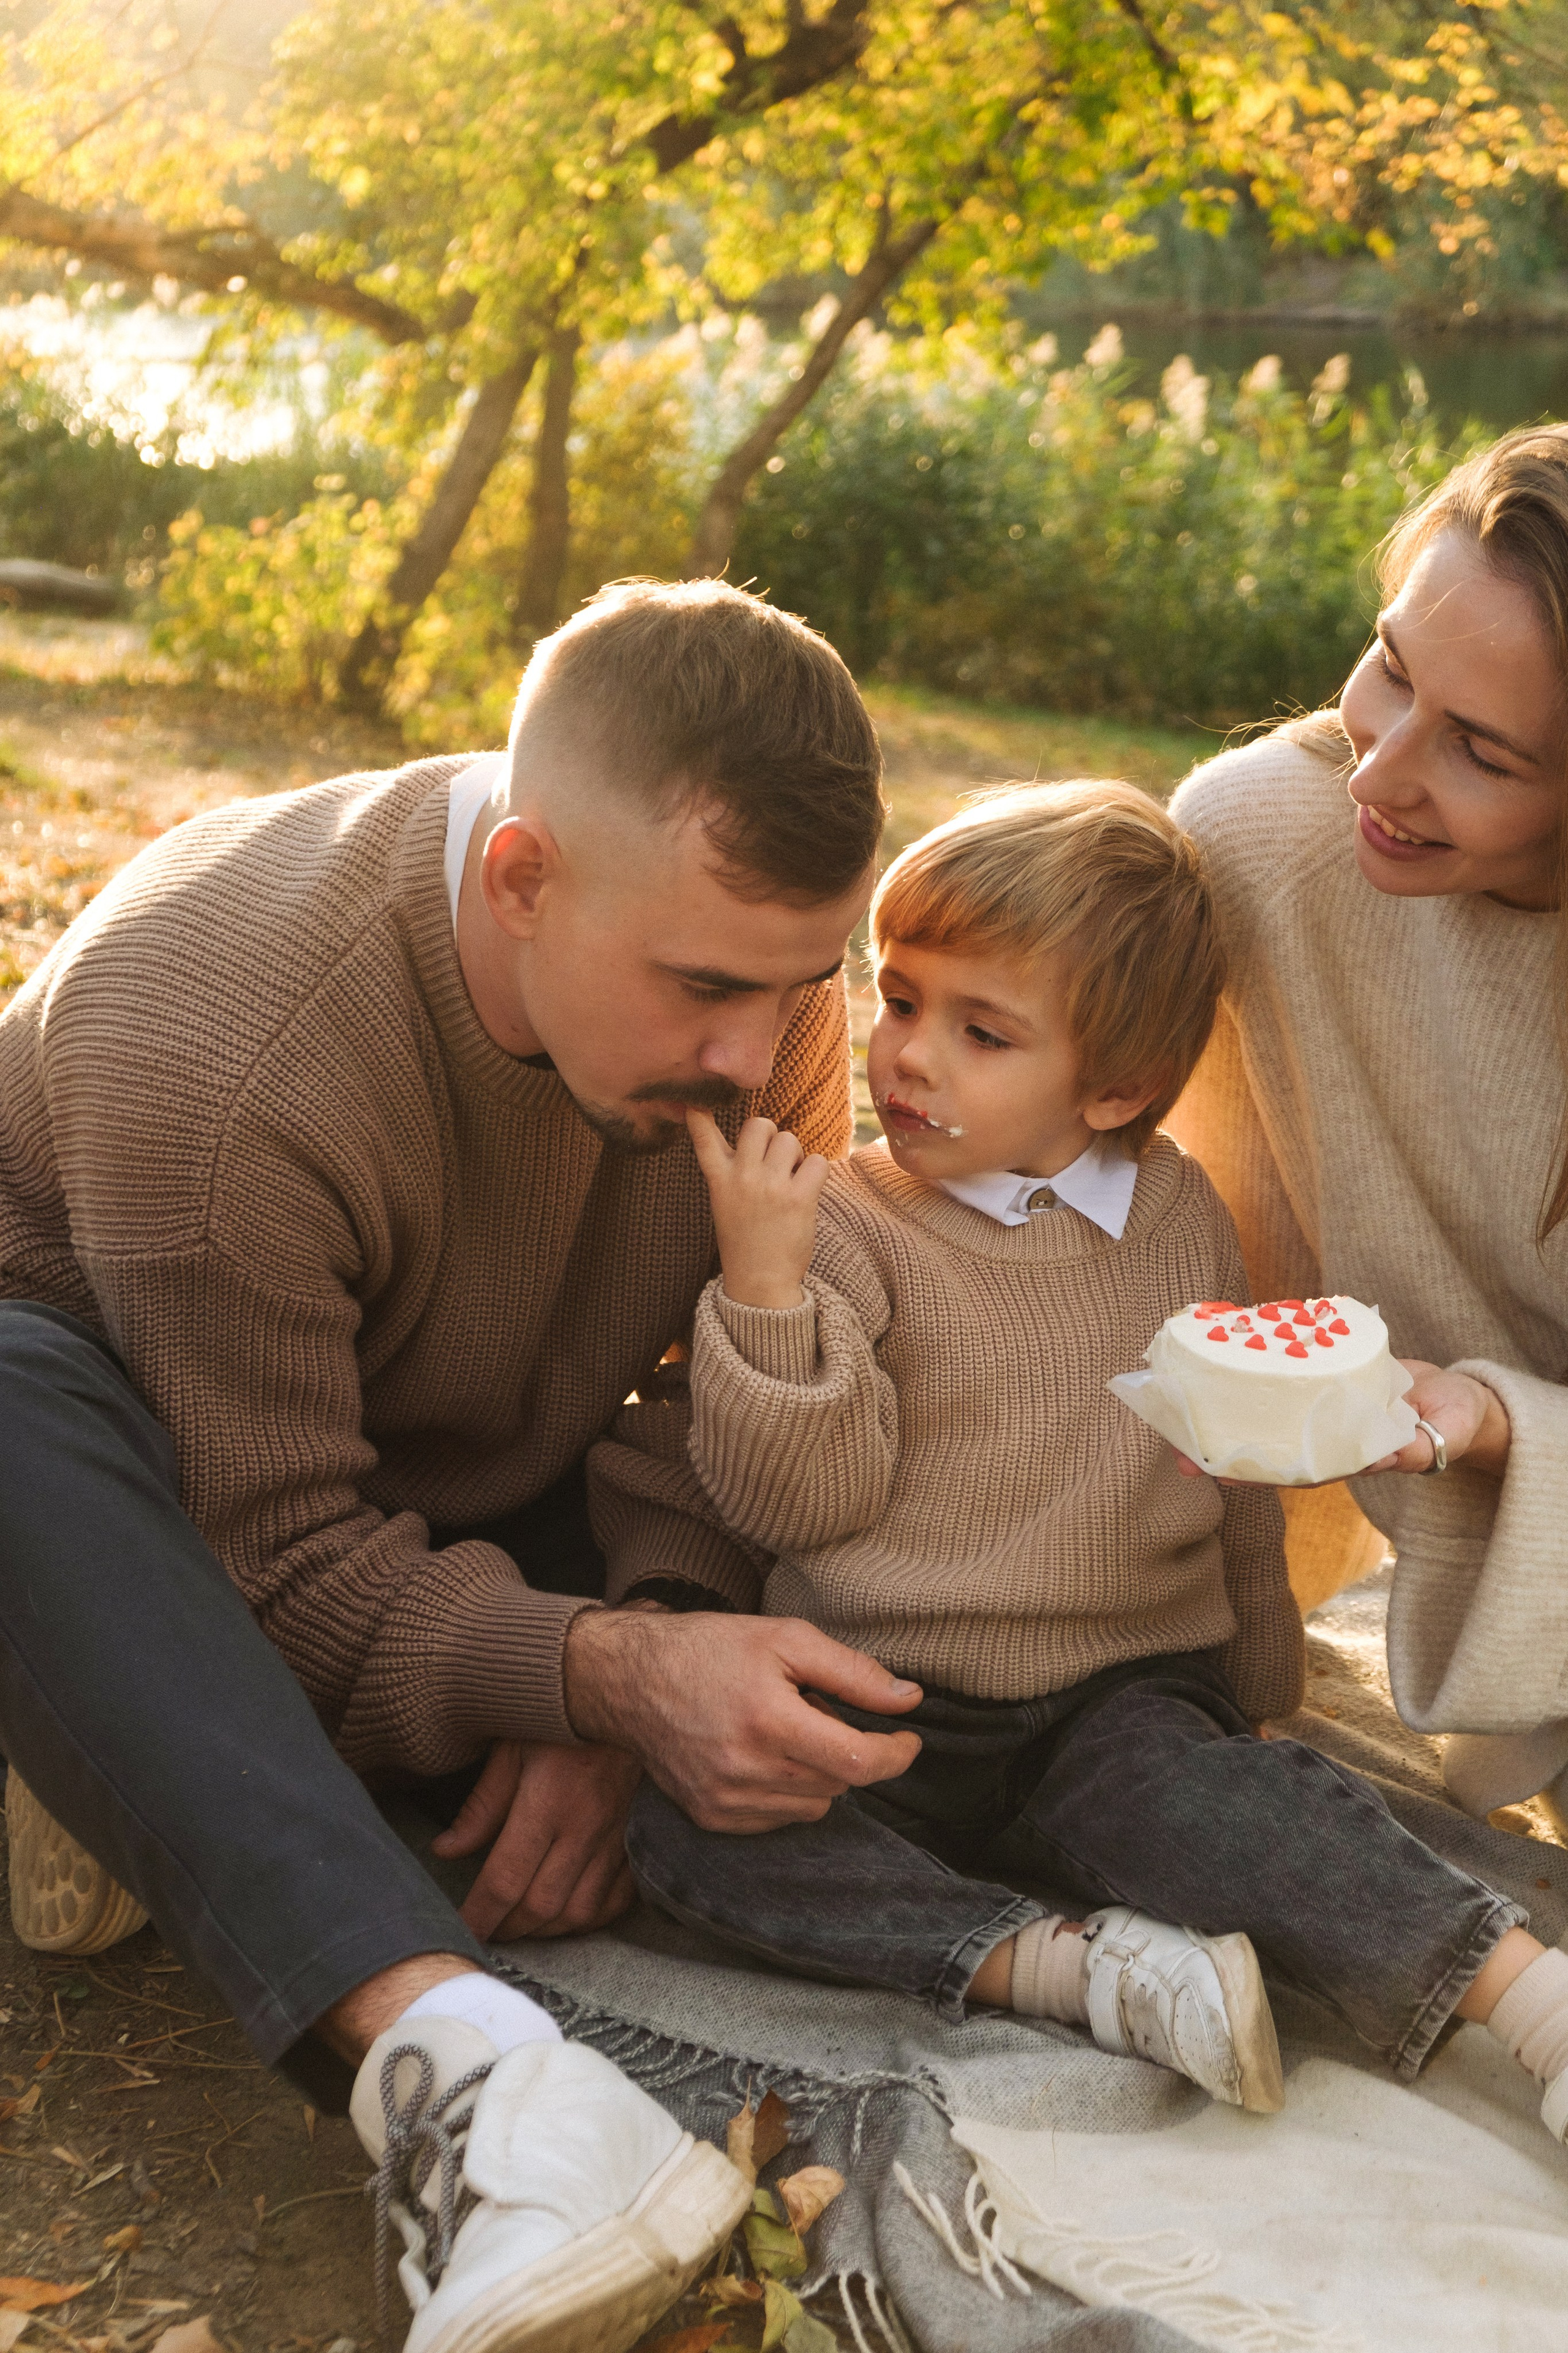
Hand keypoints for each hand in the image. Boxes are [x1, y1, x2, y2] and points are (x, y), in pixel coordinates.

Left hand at [432, 1738, 639, 1940]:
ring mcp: (617, 1836)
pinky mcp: (638, 1837)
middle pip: (542, 1905)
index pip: (505, 1878)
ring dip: (548, 1931)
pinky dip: (590, 1917)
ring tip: (522, 1925)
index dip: (480, 1915)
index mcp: (548, 1800)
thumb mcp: (511, 1746)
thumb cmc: (562, 1719)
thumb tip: (445, 1851)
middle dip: (509, 1928)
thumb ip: (482, 1804)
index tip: (462, 1929)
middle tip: (488, 1929)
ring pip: (581, 1911)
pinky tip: (568, 1913)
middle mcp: (586, 1825)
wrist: (631, 1696)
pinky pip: (617, 1898)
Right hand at [562, 1606, 923, 1832]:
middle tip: (819, 1710)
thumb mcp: (786, 1637)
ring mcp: (725, 1801)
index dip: (896, 1754)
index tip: (907, 1737)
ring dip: (819, 1772)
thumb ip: (853, 1672)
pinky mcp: (711, 1818)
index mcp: (768, 1720)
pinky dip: (788, 1792)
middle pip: (839, 1783)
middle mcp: (745, 1770)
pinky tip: (764, 1755)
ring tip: (786, 1729)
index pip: (859, 1762)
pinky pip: (779, 1818)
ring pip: (813, 1805)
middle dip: (848, 1749)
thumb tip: (908, 1699)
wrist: (630, 1679)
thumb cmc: (710, 1649)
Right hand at [687, 1106, 827, 1309]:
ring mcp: (769, 1187)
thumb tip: (755, 1133)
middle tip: (776, 1161)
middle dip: (772, 1136)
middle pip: (760, 1124)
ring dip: (797, 1156)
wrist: (760, 1282)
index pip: (704, 1139)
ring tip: (791, 1181)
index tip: (695, 1099)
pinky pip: (817, 1161)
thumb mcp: (725, 1202)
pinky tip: (807, 1192)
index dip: (699, 1116)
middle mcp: (742, 1178)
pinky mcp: (798, 1198)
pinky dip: (818, 1173)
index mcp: (719, 1179)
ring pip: (790, 1139)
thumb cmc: (746, 1239)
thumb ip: (731, 1168)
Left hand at [1172, 1357, 1511, 1485]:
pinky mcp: (1327, 1377)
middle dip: (1226, 1452)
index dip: (1257, 1472)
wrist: (1459, 1397)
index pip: (1295, 1470)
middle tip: (1179, 1454)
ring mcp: (1323, 1408)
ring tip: (1184, 1409)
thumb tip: (1388, 1455)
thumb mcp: (1447, 1433)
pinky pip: (1285, 1377)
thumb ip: (1421, 1445)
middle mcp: (1327, 1436)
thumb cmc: (1455, 1421)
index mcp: (1350, 1456)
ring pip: (1269, 1414)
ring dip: (1228, 1413)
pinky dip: (1256, 1371)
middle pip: (1269, 1448)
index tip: (1219, 1474)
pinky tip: (1224, 1357)